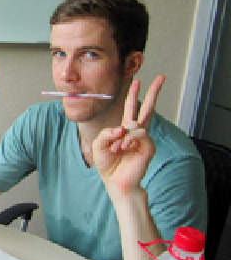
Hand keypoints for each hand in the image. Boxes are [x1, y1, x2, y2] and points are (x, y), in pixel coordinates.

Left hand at [93, 75, 164, 196]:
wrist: (115, 181)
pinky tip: (123, 148)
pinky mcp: (148, 147)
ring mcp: (144, 139)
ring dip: (122, 135)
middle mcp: (136, 132)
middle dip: (154, 92)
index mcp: (125, 129)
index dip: (133, 94)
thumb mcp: (99, 144)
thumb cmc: (108, 163)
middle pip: (147, 107)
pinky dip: (128, 140)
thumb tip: (124, 128)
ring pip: (137, 123)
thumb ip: (108, 132)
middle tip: (161, 78)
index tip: (137, 81)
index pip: (131, 108)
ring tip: (117, 148)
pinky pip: (138, 134)